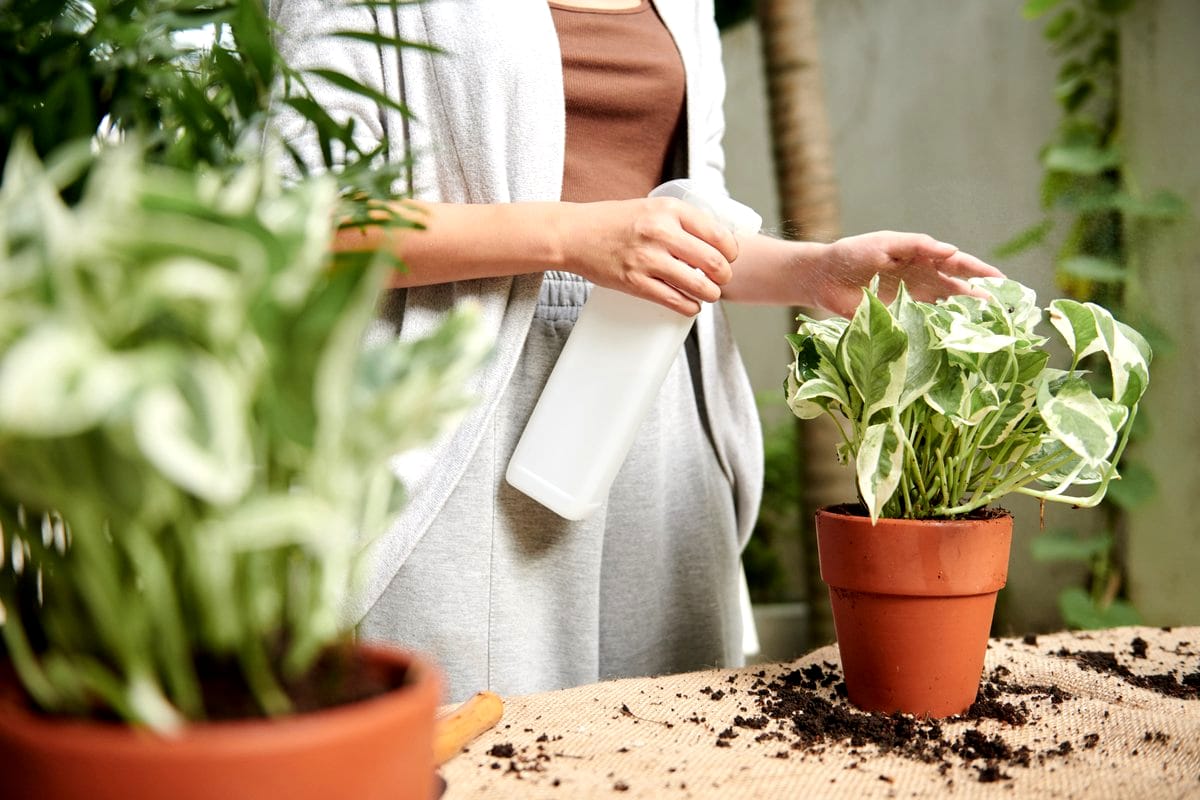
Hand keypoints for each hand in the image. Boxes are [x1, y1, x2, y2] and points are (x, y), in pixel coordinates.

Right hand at [559, 197, 738, 315]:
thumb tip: (714, 240)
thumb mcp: (650, 207)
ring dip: (710, 293)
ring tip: (709, 293)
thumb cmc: (613, 221)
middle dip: (724, 275)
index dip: (731, 251)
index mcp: (668, 209)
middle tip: (721, 279)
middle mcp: (660, 232)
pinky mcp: (635, 282)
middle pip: (713, 261)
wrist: (574, 234)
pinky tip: (691, 305)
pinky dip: (689, 306)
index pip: (717, 233)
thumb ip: (679, 220)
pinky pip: (674, 300)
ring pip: (698, 284)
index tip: (730, 257)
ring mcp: (647, 259)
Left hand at [809, 231, 1003, 317]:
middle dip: (982, 299)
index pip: (959, 265)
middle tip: (1005, 312)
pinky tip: (953, 341)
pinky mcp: (898, 320)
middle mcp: (922, 282)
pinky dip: (939, 333)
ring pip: (945, 310)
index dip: (981, 273)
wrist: (823, 277)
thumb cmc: (853, 254)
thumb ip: (918, 246)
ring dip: (964, 318)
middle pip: (959, 290)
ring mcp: (912, 302)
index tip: (1003, 281)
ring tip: (987, 328)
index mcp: (923, 259)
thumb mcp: (886, 243)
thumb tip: (952, 251)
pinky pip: (923, 327)